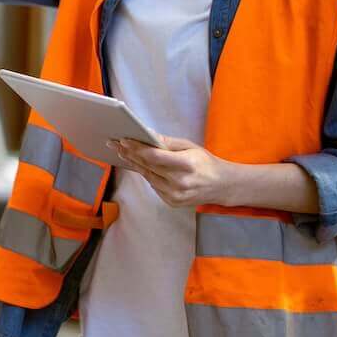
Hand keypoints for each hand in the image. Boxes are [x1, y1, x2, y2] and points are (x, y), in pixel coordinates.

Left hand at [108, 136, 241, 208]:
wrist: (221, 186)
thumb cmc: (205, 162)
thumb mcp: (190, 146)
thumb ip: (167, 143)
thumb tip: (147, 134)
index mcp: (186, 165)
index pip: (155, 156)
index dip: (137, 148)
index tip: (124, 140)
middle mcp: (179, 183)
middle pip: (148, 167)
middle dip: (130, 154)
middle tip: (115, 144)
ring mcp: (175, 195)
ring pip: (148, 177)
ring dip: (134, 164)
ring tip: (122, 153)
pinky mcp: (172, 202)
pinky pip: (154, 186)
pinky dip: (147, 175)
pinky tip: (138, 165)